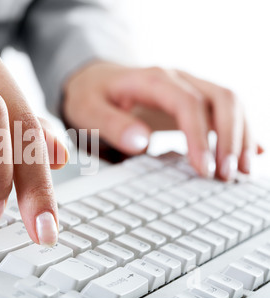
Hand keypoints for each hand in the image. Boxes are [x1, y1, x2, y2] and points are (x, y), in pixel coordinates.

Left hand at [63, 61, 261, 180]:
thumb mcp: (88, 110)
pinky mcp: (192, 99)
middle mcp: (176, 79)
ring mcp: (187, 86)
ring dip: (240, 135)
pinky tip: (252, 150)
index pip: (187, 104)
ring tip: (241, 171)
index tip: (203, 169)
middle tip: (227, 174)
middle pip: (220, 99)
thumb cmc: (90, 95)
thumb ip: (112, 125)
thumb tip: (141, 143)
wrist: (94, 80)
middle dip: (230, 137)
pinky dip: (239, 129)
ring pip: (229, 103)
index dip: (200, 137)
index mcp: (151, 80)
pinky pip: (224, 109)